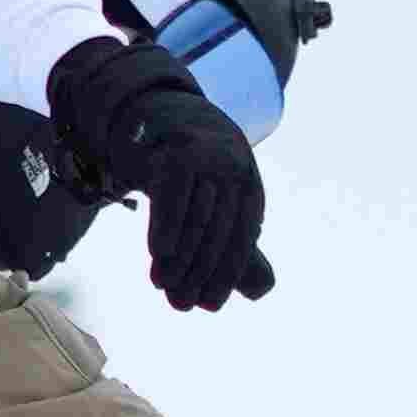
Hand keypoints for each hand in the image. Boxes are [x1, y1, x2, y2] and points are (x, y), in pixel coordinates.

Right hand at [48, 37, 274, 312]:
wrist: (155, 110)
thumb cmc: (189, 168)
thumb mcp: (217, 198)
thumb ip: (235, 238)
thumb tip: (261, 291)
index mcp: (248, 183)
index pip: (242, 237)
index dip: (226, 274)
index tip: (209, 305)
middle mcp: (234, 166)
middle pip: (218, 230)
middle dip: (200, 273)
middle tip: (181, 306)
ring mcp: (206, 154)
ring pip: (196, 216)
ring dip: (180, 260)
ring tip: (164, 288)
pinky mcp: (176, 148)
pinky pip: (174, 192)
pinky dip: (168, 226)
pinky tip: (161, 255)